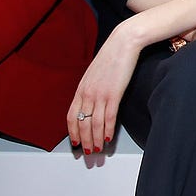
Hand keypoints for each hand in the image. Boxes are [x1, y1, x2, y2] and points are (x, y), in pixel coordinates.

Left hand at [67, 34, 138, 154]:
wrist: (123, 42)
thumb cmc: (112, 56)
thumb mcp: (95, 73)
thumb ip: (91, 88)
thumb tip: (93, 102)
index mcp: (81, 88)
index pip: (72, 116)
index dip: (73, 132)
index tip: (76, 142)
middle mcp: (87, 93)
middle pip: (81, 123)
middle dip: (84, 140)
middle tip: (88, 153)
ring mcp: (100, 94)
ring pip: (94, 123)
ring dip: (95, 139)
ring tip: (97, 150)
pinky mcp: (114, 93)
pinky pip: (109, 116)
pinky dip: (107, 129)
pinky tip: (108, 137)